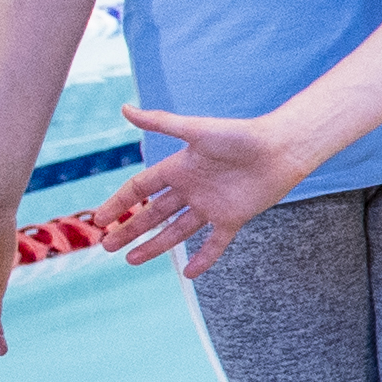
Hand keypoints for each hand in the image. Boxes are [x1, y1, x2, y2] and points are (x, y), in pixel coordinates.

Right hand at [108, 105, 320, 275]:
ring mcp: (211, 206)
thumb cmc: (240, 136)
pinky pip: (215, 243)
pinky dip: (204, 258)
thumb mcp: (196, 130)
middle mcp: (191, 189)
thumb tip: (125, 108)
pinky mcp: (233, 218)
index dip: (119, 203)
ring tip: (131, 260)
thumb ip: (161, 123)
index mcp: (179, 168)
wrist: (281, 149)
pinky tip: (189, 274)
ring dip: (155, 245)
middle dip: (130, 229)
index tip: (99, 219)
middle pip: (153, 214)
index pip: (140, 189)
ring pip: (177, 231)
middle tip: (107, 246)